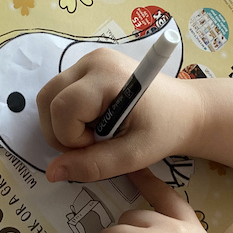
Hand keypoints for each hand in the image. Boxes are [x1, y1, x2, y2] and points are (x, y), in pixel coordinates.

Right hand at [37, 48, 202, 182]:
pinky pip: (59, 93)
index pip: (62, 109)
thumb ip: (93, 165)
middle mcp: (93, 60)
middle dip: (62, 131)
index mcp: (107, 75)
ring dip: (63, 124)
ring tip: (96, 132)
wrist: (185, 110)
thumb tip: (52, 172)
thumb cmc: (165, 130)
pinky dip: (68, 114)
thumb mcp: (133, 155)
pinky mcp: (88, 66)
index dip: (72, 138)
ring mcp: (89, 60)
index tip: (100, 145)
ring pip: (49, 97)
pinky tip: (95, 121)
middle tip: (95, 143)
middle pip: (48, 99)